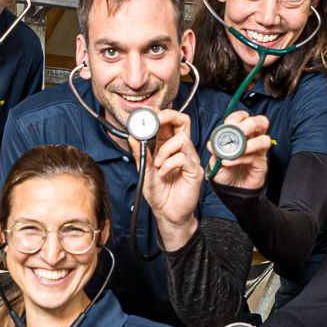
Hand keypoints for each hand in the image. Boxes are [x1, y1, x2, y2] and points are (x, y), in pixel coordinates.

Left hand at [142, 109, 204, 248]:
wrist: (166, 213)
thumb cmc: (158, 193)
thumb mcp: (144, 170)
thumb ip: (140, 153)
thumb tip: (132, 135)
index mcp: (168, 146)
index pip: (168, 122)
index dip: (159, 114)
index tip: (146, 113)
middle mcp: (181, 150)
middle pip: (183, 121)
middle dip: (168, 116)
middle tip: (155, 121)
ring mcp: (189, 159)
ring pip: (182, 139)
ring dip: (165, 150)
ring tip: (157, 164)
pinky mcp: (194, 171)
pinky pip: (183, 158)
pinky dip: (169, 164)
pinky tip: (162, 174)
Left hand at [212, 110, 272, 189]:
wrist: (230, 191)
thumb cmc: (225, 173)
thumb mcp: (215, 161)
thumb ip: (215, 151)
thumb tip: (211, 143)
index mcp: (242, 134)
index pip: (245, 117)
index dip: (238, 117)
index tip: (228, 123)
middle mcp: (253, 140)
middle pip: (262, 122)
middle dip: (252, 123)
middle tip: (240, 130)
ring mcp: (259, 152)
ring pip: (265, 140)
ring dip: (251, 143)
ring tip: (239, 149)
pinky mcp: (260, 165)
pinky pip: (254, 158)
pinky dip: (241, 159)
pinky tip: (229, 162)